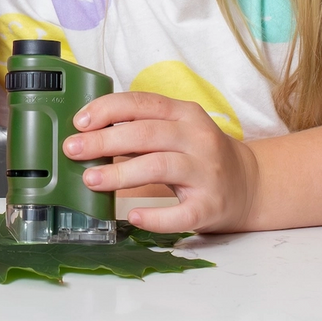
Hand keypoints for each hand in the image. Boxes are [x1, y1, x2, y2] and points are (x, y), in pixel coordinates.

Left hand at [63, 91, 257, 233]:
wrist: (248, 184)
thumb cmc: (199, 155)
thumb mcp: (176, 130)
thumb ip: (140, 128)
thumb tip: (88, 134)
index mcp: (185, 114)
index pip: (142, 103)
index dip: (107, 110)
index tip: (79, 122)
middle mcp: (198, 139)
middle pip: (146, 134)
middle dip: (104, 141)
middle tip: (73, 150)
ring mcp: (206, 172)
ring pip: (159, 166)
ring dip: (120, 172)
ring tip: (90, 180)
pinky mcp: (210, 206)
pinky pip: (180, 213)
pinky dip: (155, 216)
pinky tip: (133, 216)